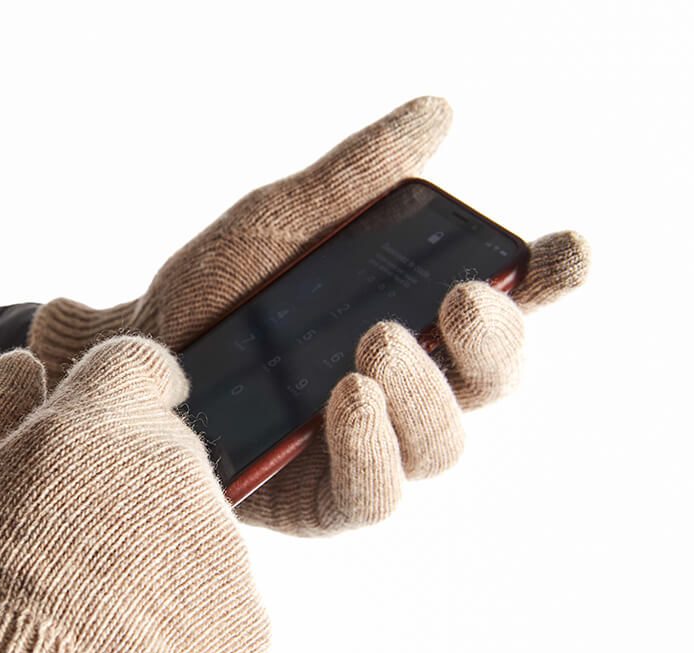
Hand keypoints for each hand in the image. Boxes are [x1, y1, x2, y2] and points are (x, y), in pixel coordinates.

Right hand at [0, 338, 269, 652]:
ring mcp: (223, 549)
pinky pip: (218, 609)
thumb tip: (21, 366)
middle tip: (65, 550)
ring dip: (154, 560)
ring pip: (194, 534)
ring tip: (88, 621)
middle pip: (165, 455)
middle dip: (125, 486)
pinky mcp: (249, 627)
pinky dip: (181, 628)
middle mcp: (180, 467)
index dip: (118, 389)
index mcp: (106, 418)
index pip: (138, 365)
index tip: (104, 419)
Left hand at [27, 96, 588, 535]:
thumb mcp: (275, 223)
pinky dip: (373, 448)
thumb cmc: (210, 293)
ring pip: (445, 444)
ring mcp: (369, 447)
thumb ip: (352, 178)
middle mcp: (405, 386)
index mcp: (410, 315)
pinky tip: (347, 400)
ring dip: (425, 393)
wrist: (127, 359)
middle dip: (492, 342)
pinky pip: (376, 494)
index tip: (566, 252)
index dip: (547, 282)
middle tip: (456, 299)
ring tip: (376, 343)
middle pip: (492, 381)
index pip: (504, 303)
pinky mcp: (323, 500)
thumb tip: (437, 112)